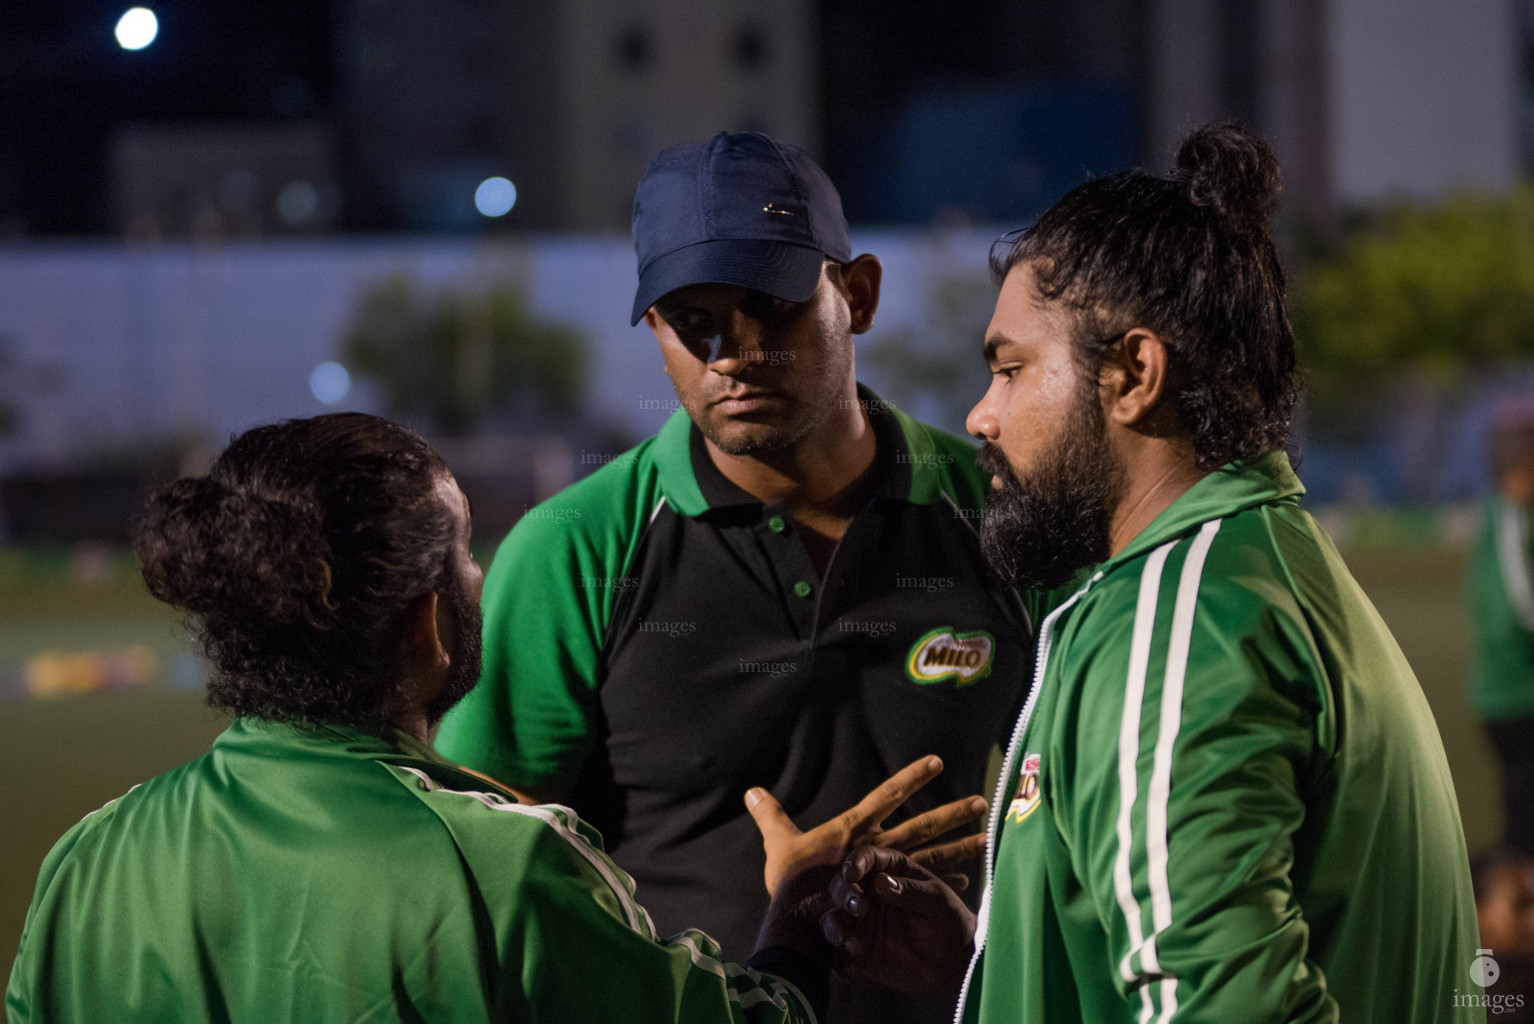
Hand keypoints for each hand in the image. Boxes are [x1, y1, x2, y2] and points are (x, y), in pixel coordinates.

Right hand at [744, 755, 985, 896]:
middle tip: (983, 802)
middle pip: (923, 825)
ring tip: (989, 839)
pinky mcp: (890, 896)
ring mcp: (888, 872)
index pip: (887, 794)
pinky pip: (924, 888)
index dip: (911, 777)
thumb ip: (771, 816)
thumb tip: (751, 791)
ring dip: (962, 847)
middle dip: (953, 814)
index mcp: (854, 829)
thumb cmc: (790, 883)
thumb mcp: (780, 844)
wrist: (799, 923)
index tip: (938, 762)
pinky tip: (969, 883)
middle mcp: (878, 847)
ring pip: (933, 856)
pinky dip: (945, 884)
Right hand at [821, 845, 976, 994]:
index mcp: (889, 872)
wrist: (953, 963)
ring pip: (832, 920)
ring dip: (836, 929)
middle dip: (844, 895)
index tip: (852, 873)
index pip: (866, 858)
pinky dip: (839, 959)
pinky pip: (837, 954)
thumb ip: (910, 891)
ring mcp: (861, 924)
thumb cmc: (948, 921)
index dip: (856, 862)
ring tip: (853, 945)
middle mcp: (869, 895)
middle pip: (840, 886)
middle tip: (861, 910)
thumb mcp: (936, 902)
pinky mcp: (858, 952)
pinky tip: (853, 967)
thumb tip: (881, 882)